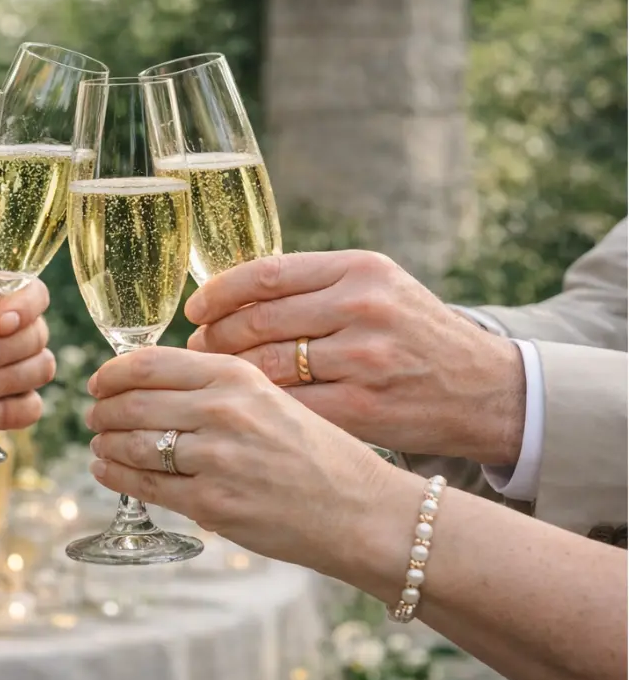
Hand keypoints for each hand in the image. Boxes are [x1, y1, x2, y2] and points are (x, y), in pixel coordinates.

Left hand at [0, 278, 54, 431]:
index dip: (26, 307)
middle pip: (38, 335)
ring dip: (6, 380)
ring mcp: (20, 370)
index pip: (34, 294)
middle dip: (6, 350)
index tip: (0, 323)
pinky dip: (7, 411)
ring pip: (42, 369)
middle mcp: (17, 333)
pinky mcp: (14, 405)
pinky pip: (31, 409)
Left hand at [84, 346, 400, 571]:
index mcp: (237, 375)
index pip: (149, 363)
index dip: (113, 373)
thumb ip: (219, 387)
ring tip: (99, 444)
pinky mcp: (211, 502)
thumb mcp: (272, 397)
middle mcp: (223, 410)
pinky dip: (116, 476)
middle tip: (94, 416)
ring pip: (133, 444)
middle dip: (103, 411)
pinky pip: (146, 485)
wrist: (362, 509)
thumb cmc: (317, 452)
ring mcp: (215, 458)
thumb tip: (155, 384)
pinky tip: (107, 470)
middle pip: (132, 403)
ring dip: (105, 443)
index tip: (100, 381)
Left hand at [184, 252, 525, 463]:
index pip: (266, 273)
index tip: (195, 309)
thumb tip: (230, 294)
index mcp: (359, 269)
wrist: (484, 390)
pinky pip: (288, 405)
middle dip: (215, 337)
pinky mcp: (363, 408)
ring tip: (211, 380)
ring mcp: (363, 358)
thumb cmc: (415, 336)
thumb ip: (315, 285)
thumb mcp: (377, 289)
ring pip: (266, 364)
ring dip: (227, 374)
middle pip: (258, 319)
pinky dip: (256, 408)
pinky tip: (240, 410)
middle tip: (194, 351)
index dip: (219, 293)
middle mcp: (362, 306)